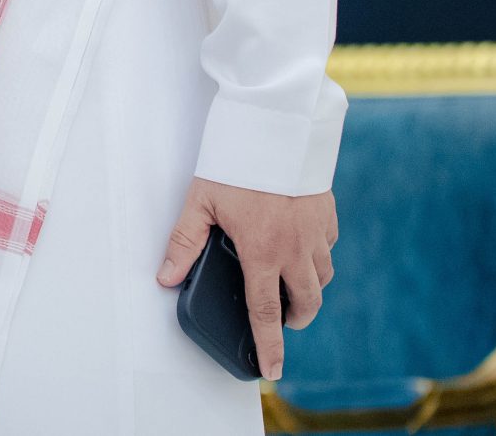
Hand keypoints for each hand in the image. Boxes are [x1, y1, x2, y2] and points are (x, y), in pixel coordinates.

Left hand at [154, 176, 336, 380]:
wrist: (276, 125)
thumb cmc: (236, 161)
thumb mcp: (200, 201)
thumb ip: (184, 242)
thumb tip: (167, 276)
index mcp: (262, 252)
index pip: (265, 312)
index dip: (270, 345)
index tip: (273, 370)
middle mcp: (295, 249)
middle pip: (305, 302)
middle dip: (295, 318)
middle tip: (283, 320)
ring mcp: (315, 232)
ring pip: (322, 276)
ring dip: (308, 287)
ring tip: (290, 284)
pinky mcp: (327, 213)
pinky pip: (328, 245)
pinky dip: (318, 254)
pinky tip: (302, 245)